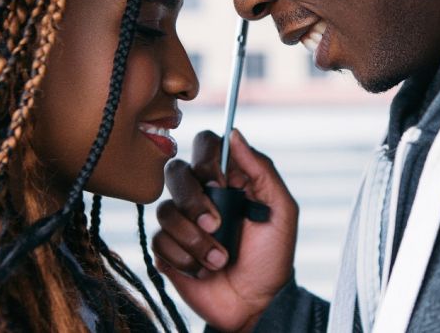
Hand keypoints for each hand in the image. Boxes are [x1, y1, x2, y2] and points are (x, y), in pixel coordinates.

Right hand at [153, 129, 297, 331]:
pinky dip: (184, 257)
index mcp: (228, 179)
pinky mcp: (168, 249)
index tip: (219, 180)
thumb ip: (261, 170)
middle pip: (176, 172)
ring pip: (165, 210)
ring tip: (220, 259)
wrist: (256, 305)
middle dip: (194, 200)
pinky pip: (159, 241)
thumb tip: (234, 134)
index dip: (205, 158)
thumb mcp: (281, 210)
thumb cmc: (272, 257)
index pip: (204, 145)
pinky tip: (204, 270)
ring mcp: (182, 222)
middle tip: (216, 224)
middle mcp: (201, 195)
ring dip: (194, 239)